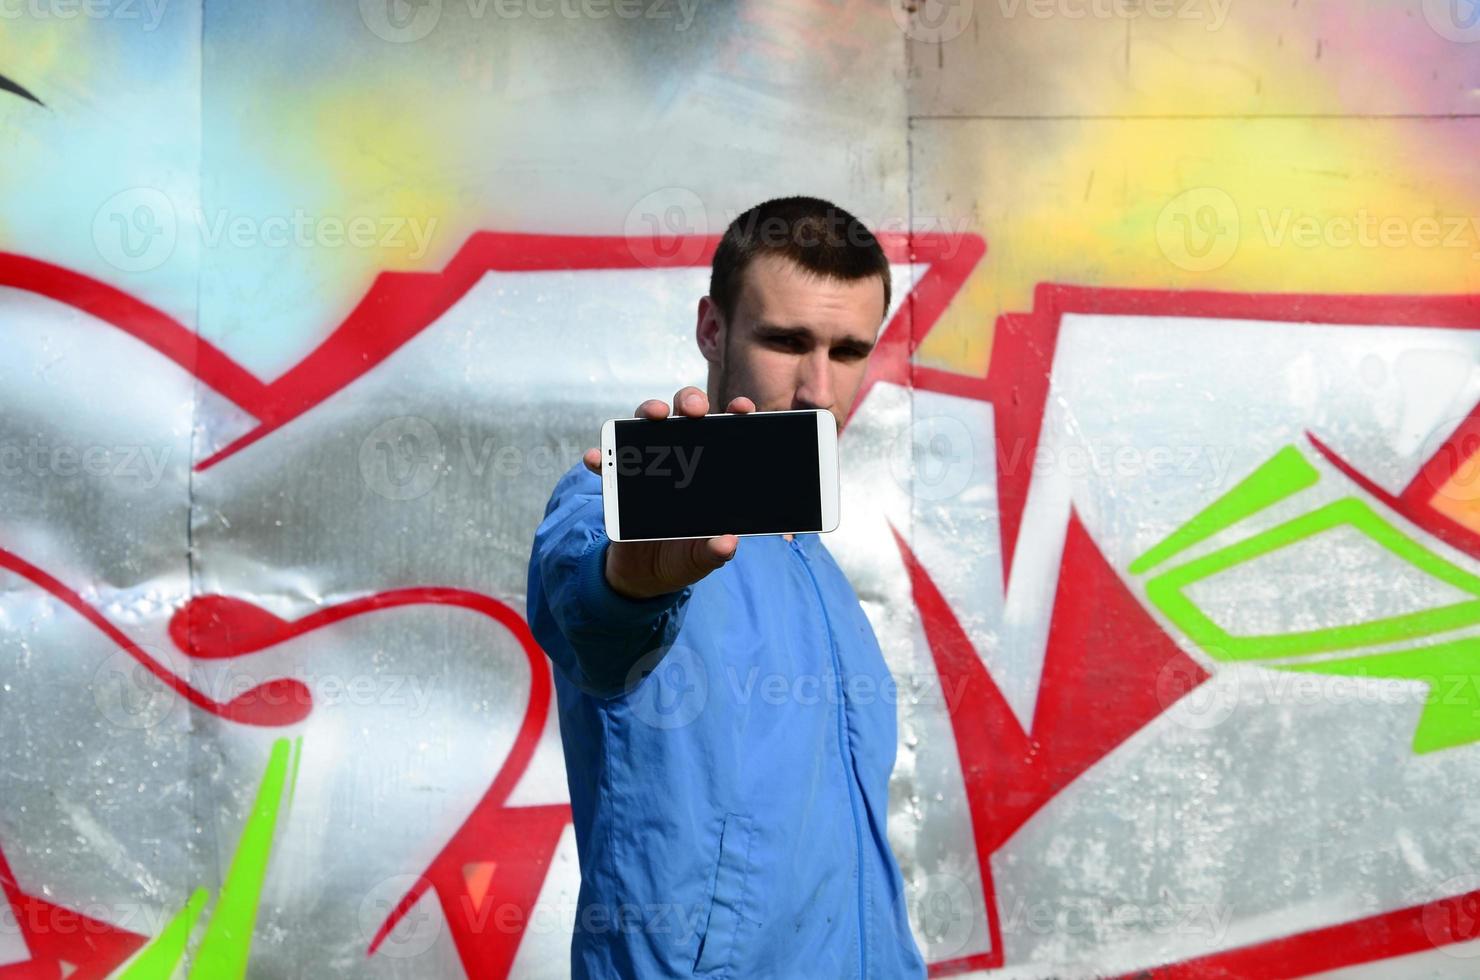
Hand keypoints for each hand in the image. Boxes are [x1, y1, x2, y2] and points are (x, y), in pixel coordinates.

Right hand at [582, 386, 755, 599]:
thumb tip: (728, 543)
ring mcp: (647, 464)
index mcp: (709, 470)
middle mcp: (680, 457)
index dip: (736, 413)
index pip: (726, 432)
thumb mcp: (701, 557)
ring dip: (649, 411)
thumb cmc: (682, 557)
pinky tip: (597, 458)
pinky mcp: (618, 480)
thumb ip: (715, 551)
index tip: (742, 408)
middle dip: (691, 402)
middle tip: (694, 410)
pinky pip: (607, 461)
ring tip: (654, 415)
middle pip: (686, 415)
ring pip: (647, 424)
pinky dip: (600, 456)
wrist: (645, 575)